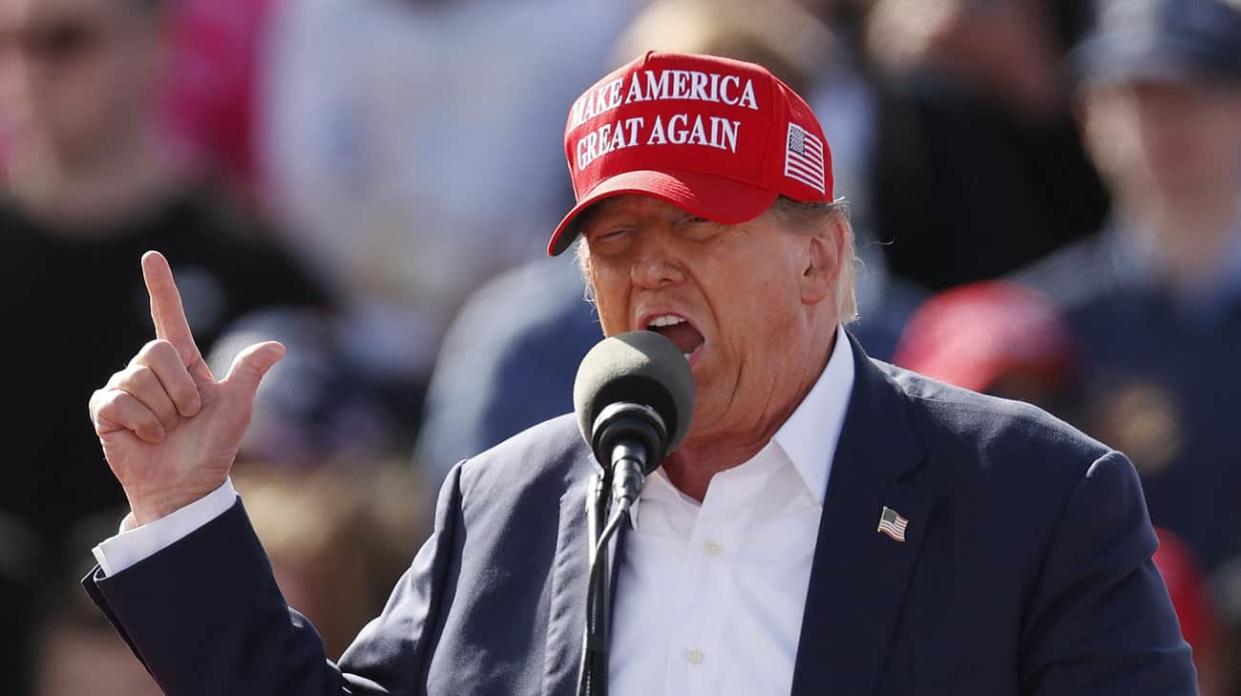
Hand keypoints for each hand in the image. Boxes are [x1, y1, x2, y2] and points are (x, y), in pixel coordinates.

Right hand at [89, 251, 284, 524]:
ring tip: (166, 431)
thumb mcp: (236, 409)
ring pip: (138, 378)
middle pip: (157, 352)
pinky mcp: (105, 409)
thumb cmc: (212, 448)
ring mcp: (126, 388)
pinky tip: (146, 437)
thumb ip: (248, 373)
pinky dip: (141, 423)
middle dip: (179, 389)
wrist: (187, 486)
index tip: (152, 255)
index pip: (169, 316)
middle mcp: (152, 370)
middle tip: (186, 416)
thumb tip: (278, 346)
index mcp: (184, 363)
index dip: (161, 286)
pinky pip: (118, 401)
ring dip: (161, 411)